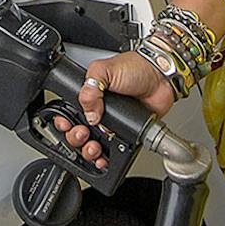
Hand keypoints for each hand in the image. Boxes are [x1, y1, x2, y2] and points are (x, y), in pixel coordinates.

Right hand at [53, 49, 177, 170]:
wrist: (160, 77)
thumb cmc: (136, 67)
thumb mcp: (104, 70)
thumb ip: (89, 89)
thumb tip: (88, 114)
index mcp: (90, 95)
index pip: (69, 113)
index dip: (64, 122)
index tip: (67, 125)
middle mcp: (99, 110)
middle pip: (78, 132)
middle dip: (76, 138)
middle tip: (83, 133)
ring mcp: (113, 123)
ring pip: (93, 144)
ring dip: (89, 150)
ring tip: (94, 147)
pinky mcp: (127, 133)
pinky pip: (114, 150)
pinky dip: (107, 158)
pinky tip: (104, 157)